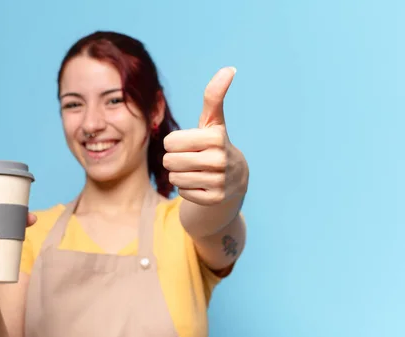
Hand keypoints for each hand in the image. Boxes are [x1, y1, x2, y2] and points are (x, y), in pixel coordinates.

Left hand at [163, 67, 248, 205]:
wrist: (235, 178)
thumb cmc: (215, 144)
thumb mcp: (214, 121)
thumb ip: (214, 96)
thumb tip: (229, 69)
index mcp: (216, 138)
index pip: (169, 142)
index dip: (174, 143)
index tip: (188, 144)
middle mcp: (219, 160)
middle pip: (169, 161)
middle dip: (174, 159)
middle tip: (189, 158)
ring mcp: (219, 181)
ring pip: (175, 178)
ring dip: (180, 174)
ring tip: (195, 171)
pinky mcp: (214, 198)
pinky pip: (183, 192)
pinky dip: (187, 188)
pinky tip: (200, 183)